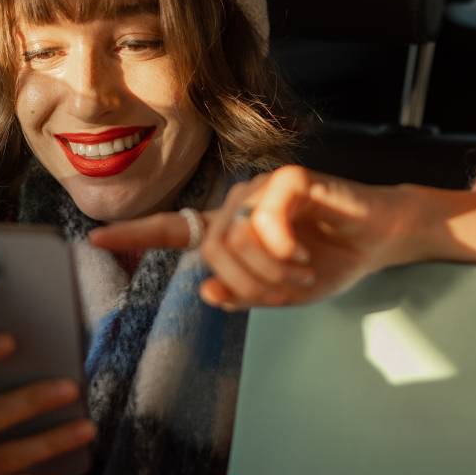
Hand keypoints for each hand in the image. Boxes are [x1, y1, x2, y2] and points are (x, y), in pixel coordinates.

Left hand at [90, 166, 404, 308]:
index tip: (95, 241)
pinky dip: (281, 244)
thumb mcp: (285, 293)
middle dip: (248, 282)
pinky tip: (303, 251)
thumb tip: (208, 293)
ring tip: (303, 272)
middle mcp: (239, 205)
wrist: (380, 239)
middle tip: (289, 290)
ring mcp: (261, 189)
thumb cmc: (332, 261)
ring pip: (235, 238)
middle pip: (212, 251)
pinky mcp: (289, 179)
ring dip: (270, 270)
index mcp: (232, 231)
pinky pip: (264, 217)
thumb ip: (245, 295)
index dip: (136, 235)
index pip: (176, 230)